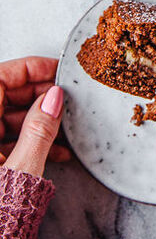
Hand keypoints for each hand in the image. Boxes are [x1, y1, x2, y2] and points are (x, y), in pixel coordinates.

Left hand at [0, 57, 70, 176]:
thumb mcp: (20, 169)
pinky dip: (31, 145)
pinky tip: (57, 152)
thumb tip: (53, 100)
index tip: (55, 69)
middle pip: (5, 98)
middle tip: (65, 97)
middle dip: (39, 97)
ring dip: (39, 123)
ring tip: (66, 127)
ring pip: (9, 121)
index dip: (29, 69)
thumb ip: (37, 132)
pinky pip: (7, 145)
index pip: (0, 79)